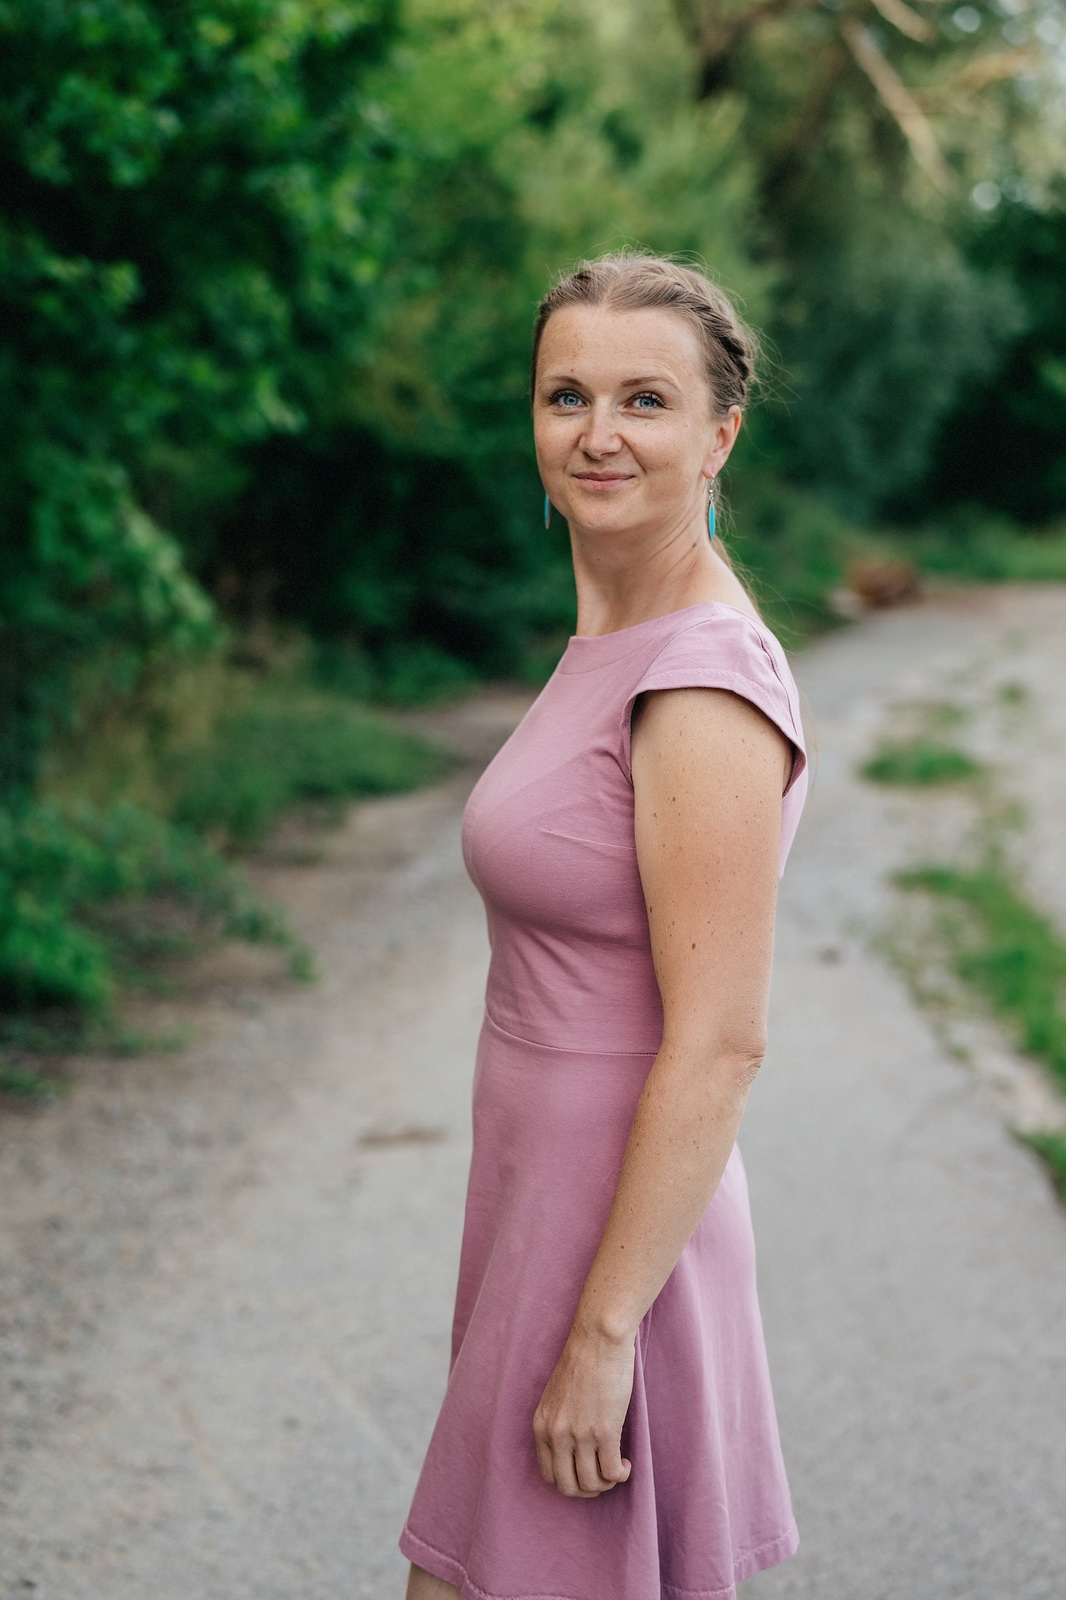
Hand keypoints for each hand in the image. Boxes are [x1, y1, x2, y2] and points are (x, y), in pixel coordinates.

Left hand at [532, 1325, 634, 1497]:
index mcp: (541, 1426)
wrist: (599, 1339)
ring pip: (592, 1484)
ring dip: (606, 1483)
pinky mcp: (604, 1431)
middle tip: (602, 1477)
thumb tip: (570, 1454)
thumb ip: (557, 1424)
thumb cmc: (582, 1362)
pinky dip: (620, 1474)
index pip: (548, 1476)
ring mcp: (580, 1435)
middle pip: (568, 1487)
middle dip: (588, 1490)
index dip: (569, 1483)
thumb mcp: (555, 1397)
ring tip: (615, 1468)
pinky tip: (625, 1464)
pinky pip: (611, 1472)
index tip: (584, 1473)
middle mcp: (557, 1434)